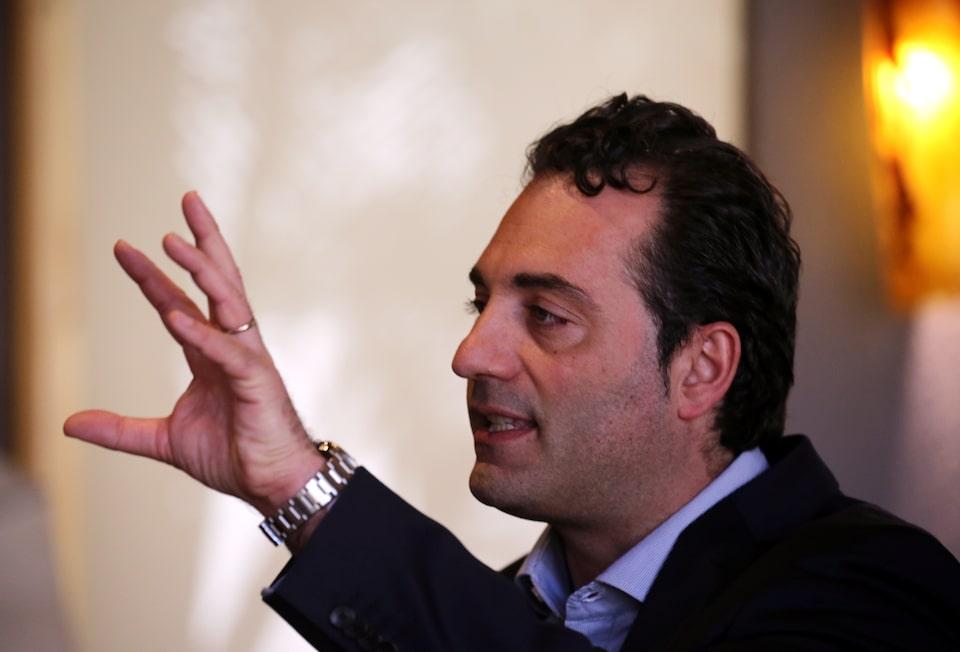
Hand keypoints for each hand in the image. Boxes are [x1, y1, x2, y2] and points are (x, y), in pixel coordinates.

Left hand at [63, 192, 323, 516]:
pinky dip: (203, 335)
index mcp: (211, 354)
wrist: (272, 484)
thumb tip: (68, 422)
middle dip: (202, 241)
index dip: (152, 276)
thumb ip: (120, 429)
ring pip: (229, 302)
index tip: (124, 248)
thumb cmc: (233, 455)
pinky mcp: (257, 382)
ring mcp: (248, 359)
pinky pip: (228, 352)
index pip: (178, 304)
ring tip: (175, 241)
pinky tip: (176, 317)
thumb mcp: (163, 439)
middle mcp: (232, 346)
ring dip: (203, 270)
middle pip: (218, 282)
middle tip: (187, 200)